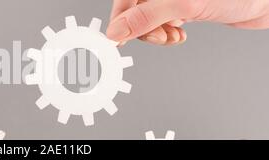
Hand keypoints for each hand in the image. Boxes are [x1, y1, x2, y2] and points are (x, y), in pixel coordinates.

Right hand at [107, 0, 268, 45]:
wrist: (265, 1)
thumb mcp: (184, 5)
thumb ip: (146, 16)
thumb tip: (118, 30)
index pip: (125, 0)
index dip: (120, 20)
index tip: (117, 40)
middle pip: (134, 11)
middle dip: (142, 30)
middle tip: (158, 38)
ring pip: (148, 19)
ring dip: (155, 34)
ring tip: (172, 37)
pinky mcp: (181, 6)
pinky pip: (162, 22)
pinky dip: (166, 34)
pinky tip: (177, 35)